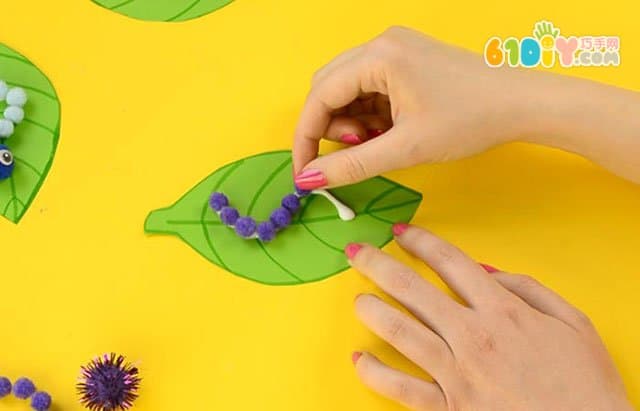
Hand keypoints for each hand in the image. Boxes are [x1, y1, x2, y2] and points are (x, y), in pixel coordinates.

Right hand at [293, 26, 528, 188]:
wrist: (520, 104)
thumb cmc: (470, 120)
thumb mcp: (406, 148)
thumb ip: (352, 165)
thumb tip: (309, 179)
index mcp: (379, 56)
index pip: (319, 95)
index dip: (305, 137)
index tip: (304, 173)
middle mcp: (381, 44)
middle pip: (328, 88)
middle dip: (329, 127)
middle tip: (350, 155)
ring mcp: (394, 50)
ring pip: (347, 90)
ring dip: (350, 122)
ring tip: (377, 144)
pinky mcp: (405, 61)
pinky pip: (369, 90)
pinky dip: (368, 116)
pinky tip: (388, 132)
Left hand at [346, 225, 632, 410]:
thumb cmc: (586, 386)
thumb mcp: (573, 323)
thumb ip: (528, 289)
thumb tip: (486, 271)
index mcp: (503, 311)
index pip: (450, 262)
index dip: (420, 241)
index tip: (400, 232)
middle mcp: (473, 337)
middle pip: (412, 289)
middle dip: (378, 265)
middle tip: (357, 253)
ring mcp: (457, 374)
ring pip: (399, 332)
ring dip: (371, 310)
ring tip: (359, 299)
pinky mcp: (448, 408)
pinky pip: (400, 388)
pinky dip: (374, 372)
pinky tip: (359, 358)